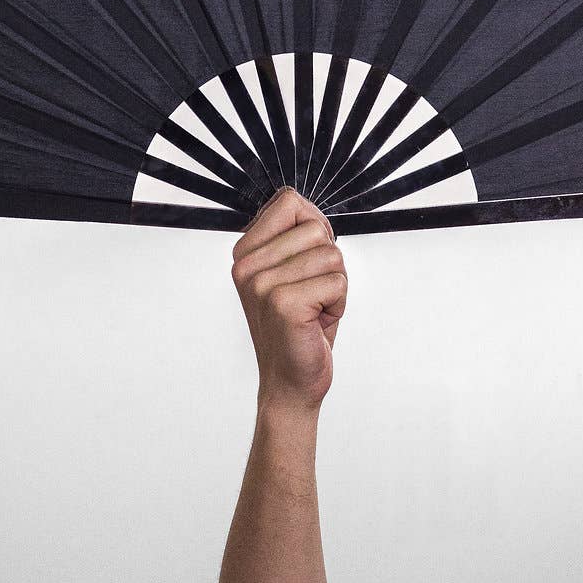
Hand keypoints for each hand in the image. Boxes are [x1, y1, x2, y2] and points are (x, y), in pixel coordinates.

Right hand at [231, 188, 346, 412]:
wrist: (289, 382)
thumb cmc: (299, 325)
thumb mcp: (290, 272)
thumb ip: (293, 235)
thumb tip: (304, 204)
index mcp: (244, 251)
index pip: (290, 201)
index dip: (314, 229)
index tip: (305, 263)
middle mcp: (246, 265)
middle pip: (316, 228)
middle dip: (328, 262)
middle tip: (311, 294)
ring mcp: (261, 284)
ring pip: (332, 255)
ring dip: (335, 285)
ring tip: (314, 309)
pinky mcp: (283, 304)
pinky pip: (338, 282)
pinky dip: (339, 303)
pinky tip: (317, 322)